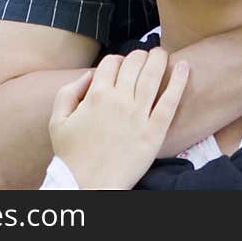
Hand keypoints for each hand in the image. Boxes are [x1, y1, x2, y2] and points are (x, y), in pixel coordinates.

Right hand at [48, 49, 188, 188]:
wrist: (87, 187)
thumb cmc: (71, 156)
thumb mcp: (57, 120)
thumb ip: (68, 92)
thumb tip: (88, 75)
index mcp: (96, 95)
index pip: (112, 62)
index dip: (117, 60)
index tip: (121, 66)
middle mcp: (119, 100)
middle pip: (134, 63)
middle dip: (139, 55)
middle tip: (144, 56)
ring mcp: (138, 115)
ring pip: (152, 76)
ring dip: (159, 58)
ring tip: (162, 53)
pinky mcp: (154, 132)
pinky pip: (169, 101)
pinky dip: (178, 82)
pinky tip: (184, 67)